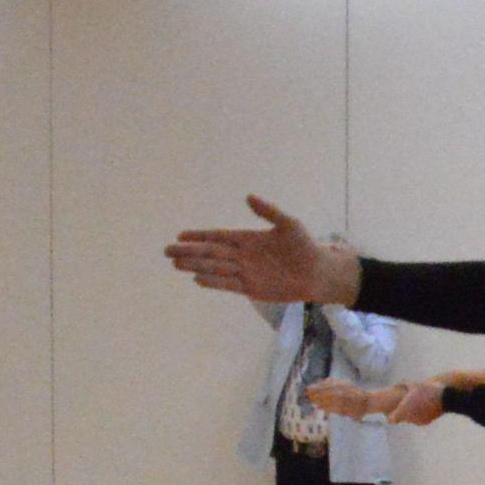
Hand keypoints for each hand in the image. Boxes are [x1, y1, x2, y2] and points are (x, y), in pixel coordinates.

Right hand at [167, 196, 355, 306]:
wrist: (317, 273)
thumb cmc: (304, 246)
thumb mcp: (288, 224)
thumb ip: (268, 211)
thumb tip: (248, 196)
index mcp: (247, 238)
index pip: (217, 236)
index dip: (199, 236)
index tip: (180, 235)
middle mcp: (242, 255)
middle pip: (210, 253)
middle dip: (189, 252)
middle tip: (167, 251)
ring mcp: (245, 272)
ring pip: (214, 268)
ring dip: (195, 266)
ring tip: (175, 263)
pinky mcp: (251, 288)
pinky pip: (228, 285)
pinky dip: (213, 282)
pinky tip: (197, 279)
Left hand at [383, 379, 446, 425]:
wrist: (445, 399)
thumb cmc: (427, 390)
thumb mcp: (414, 384)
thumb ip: (403, 385)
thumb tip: (396, 384)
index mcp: (404, 410)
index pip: (392, 419)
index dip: (391, 416)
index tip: (390, 413)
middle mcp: (409, 418)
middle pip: (401, 419)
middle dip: (401, 412)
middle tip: (404, 404)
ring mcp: (418, 421)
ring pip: (410, 419)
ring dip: (411, 413)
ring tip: (415, 404)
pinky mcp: (425, 422)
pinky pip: (418, 419)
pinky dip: (418, 415)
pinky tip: (423, 407)